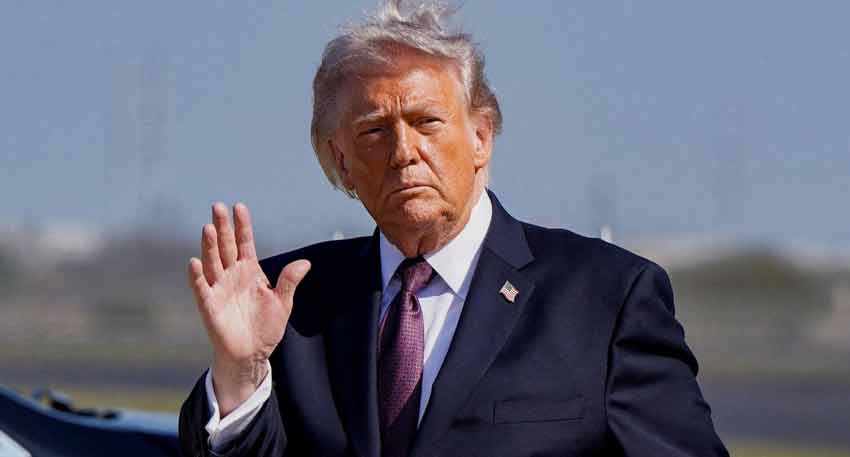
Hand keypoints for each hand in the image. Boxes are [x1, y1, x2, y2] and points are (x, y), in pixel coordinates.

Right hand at [187, 202, 309, 415]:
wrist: (252, 354)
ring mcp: (219, 288)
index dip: (242, 226)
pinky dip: (197, 276)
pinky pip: (201, 288)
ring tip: (208, 227)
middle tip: (217, 207)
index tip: (238, 206)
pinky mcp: (209, 305)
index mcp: (250, 271)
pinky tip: (194, 262)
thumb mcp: (283, 302)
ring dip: (210, 246)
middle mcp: (232, 275)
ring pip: (213, 262)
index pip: (244, 243)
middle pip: (226, 247)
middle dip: (222, 227)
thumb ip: (289, 281)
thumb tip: (305, 263)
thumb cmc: (266, 327)